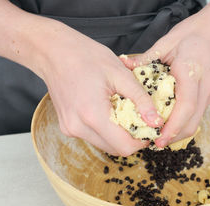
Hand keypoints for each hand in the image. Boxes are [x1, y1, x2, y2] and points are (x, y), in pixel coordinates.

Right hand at [37, 23, 162, 155]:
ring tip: (123, 112)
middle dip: (131, 138)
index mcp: (93, 115)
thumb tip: (156, 121)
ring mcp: (70, 129)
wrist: (53, 52)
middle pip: (115, 149)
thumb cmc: (86, 56)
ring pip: (104, 145)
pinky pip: (93, 137)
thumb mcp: (120, 74)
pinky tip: (107, 111)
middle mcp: (78, 127)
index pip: (124, 146)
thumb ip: (141, 99)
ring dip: (118, 135)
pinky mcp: (67, 127)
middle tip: (139, 119)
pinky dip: (105, 130)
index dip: (142, 141)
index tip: (149, 128)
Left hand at [121, 0, 209, 147]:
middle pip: (192, 122)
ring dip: (179, 131)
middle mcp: (204, 87)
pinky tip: (171, 120)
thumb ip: (147, 57)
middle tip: (155, 143)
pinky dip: (184, 122)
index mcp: (192, 73)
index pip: (186, 107)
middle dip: (174, 137)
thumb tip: (126, 65)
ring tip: (160, 135)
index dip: (172, 127)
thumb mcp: (169, 40)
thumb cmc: (199, 31)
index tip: (159, 138)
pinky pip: (198, 113)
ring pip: (196, 121)